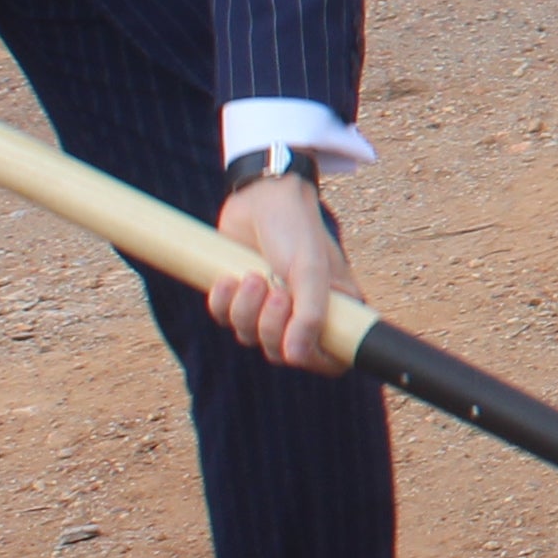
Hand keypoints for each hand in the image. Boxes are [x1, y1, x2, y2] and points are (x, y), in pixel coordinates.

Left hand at [211, 173, 356, 371]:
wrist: (260, 198)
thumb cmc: (295, 229)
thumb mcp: (310, 270)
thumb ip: (310, 315)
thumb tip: (295, 356)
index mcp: (334, 308)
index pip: (331, 358)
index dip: (314, 359)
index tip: (299, 343)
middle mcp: (304, 313)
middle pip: (283, 352)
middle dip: (271, 326)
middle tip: (275, 291)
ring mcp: (270, 307)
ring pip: (250, 337)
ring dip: (245, 310)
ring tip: (252, 276)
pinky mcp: (240, 298)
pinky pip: (225, 321)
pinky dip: (223, 303)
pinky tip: (229, 278)